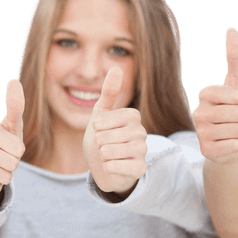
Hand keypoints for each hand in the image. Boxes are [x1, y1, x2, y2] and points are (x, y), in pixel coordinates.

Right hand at [0, 79, 25, 203]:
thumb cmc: (3, 142)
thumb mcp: (12, 126)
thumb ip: (15, 106)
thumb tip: (14, 82)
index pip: (18, 149)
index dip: (18, 151)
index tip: (8, 146)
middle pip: (12, 164)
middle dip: (12, 165)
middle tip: (2, 159)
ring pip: (4, 178)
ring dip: (4, 176)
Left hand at [83, 67, 146, 193]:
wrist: (103, 166)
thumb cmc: (102, 138)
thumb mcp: (101, 114)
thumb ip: (109, 92)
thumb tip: (116, 68)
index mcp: (132, 115)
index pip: (102, 120)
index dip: (96, 127)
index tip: (101, 130)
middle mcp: (141, 132)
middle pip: (104, 137)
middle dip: (98, 143)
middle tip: (105, 145)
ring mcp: (142, 151)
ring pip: (108, 152)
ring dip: (102, 156)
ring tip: (108, 155)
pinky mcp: (139, 169)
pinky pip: (115, 166)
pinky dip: (107, 167)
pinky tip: (111, 166)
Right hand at [195, 26, 237, 163]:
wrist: (229, 142)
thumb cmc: (234, 110)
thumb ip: (235, 57)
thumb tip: (232, 28)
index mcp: (205, 94)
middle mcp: (197, 112)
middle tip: (235, 120)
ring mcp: (200, 133)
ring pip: (237, 130)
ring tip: (232, 131)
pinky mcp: (205, 151)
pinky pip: (233, 146)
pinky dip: (237, 146)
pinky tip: (229, 144)